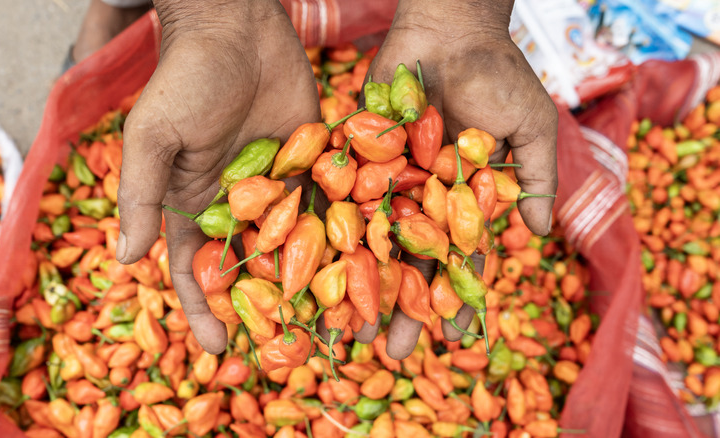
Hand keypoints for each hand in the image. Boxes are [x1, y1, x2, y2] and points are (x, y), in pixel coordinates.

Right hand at [116, 0, 319, 353]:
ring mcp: (279, 187)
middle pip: (250, 267)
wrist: (237, 27)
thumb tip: (125, 260)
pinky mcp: (315, 164)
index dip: (203, 308)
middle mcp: (238, 204)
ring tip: (334, 323)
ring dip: (313, 283)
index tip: (219, 346)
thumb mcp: (152, 136)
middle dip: (265, 307)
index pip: (194, 268)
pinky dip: (346, 236)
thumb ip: (140, 195)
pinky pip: (331, 206)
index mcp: (193, 204)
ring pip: (296, 245)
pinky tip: (366, 266)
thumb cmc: (185, 78)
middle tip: (287, 349)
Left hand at [352, 0, 557, 358]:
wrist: (449, 28)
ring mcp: (386, 180)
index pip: (460, 260)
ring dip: (360, 284)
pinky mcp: (354, 157)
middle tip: (393, 351)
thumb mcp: (531, 126)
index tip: (456, 340)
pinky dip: (327, 232)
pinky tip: (314, 269)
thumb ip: (534, 177)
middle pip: (410, 261)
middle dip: (403, 305)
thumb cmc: (499, 73)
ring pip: (369, 241)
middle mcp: (420, 198)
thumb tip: (539, 233)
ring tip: (347, 328)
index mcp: (462, 201)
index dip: (459, 299)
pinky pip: (339, 199)